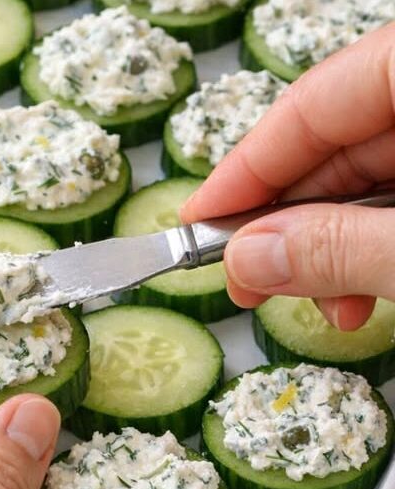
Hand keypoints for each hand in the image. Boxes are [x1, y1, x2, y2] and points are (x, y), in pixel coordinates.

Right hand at [181, 24, 394, 330]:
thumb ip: (342, 247)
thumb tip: (249, 258)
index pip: (308, 106)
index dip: (242, 172)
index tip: (192, 224)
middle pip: (332, 146)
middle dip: (286, 226)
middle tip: (247, 282)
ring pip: (367, 177)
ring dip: (330, 246)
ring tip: (326, 305)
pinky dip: (373, 245)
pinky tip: (364, 290)